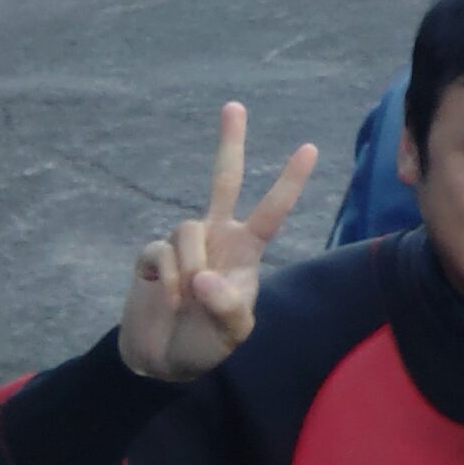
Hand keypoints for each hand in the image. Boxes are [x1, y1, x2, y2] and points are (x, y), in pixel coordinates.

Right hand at [119, 102, 316, 381]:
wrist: (163, 359)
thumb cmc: (207, 345)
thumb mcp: (231, 335)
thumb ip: (228, 308)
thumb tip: (204, 276)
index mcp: (247, 251)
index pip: (272, 210)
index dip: (289, 181)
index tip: (310, 148)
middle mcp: (218, 238)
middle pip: (224, 180)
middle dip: (229, 143)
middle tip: (234, 106)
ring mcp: (185, 244)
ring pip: (187, 228)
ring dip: (188, 265)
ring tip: (186, 300)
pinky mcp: (153, 255)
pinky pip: (160, 251)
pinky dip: (165, 277)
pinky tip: (166, 299)